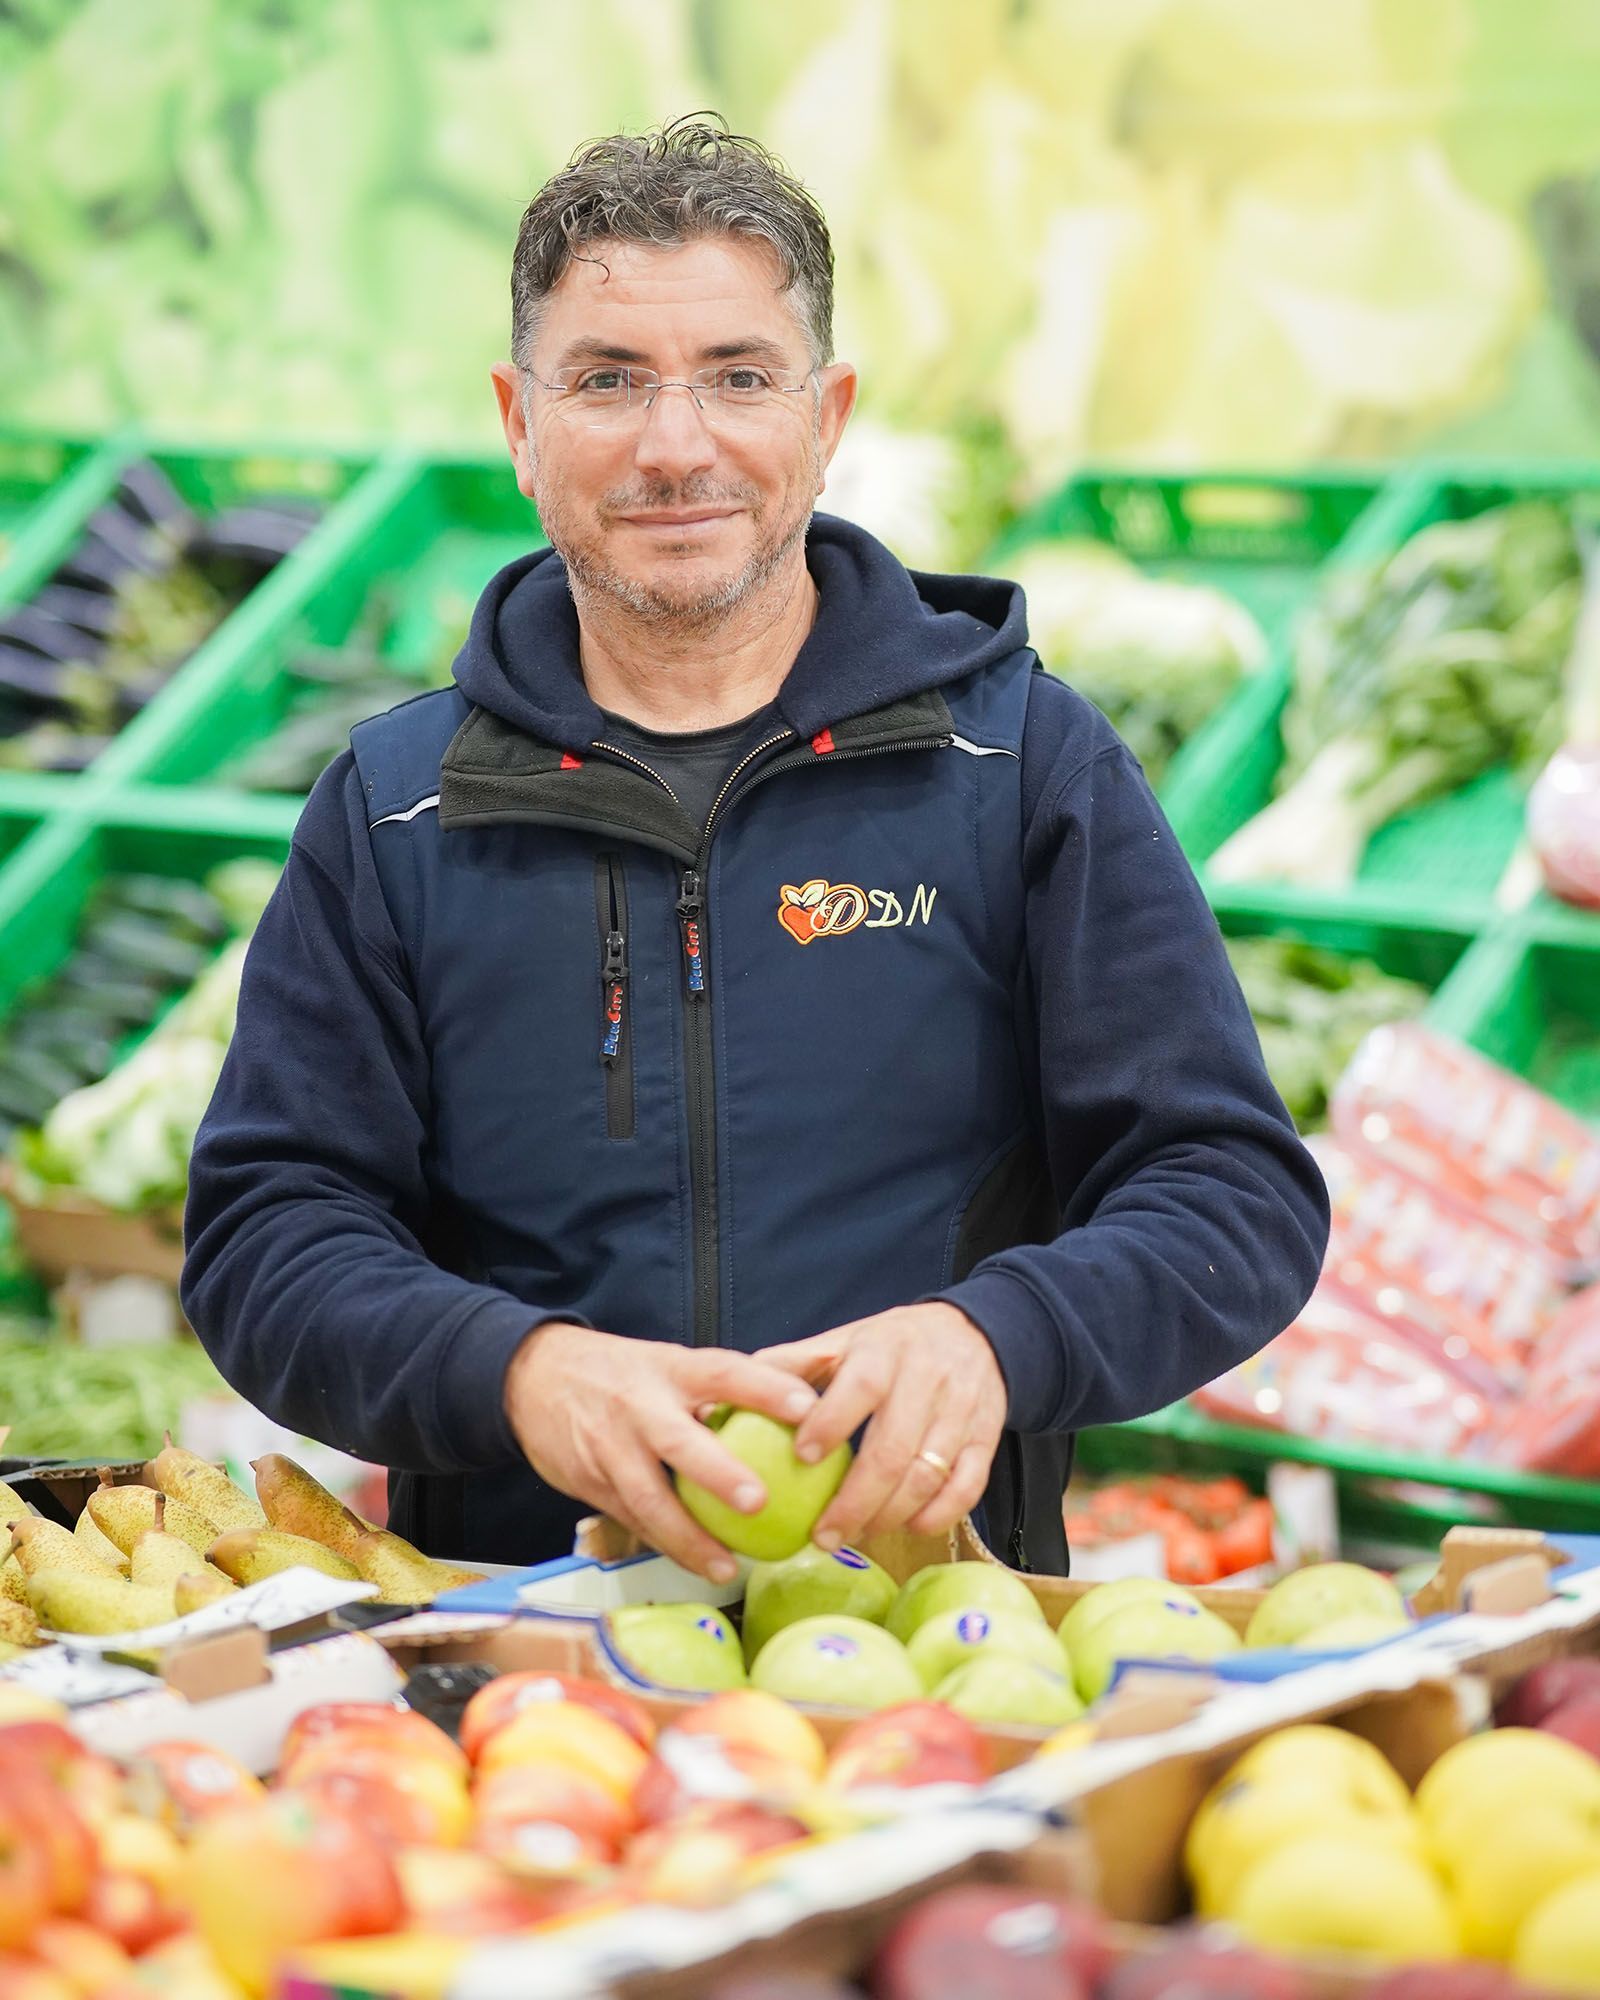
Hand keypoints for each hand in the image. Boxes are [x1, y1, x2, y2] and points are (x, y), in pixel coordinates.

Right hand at [502, 1323, 817, 1581]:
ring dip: (688, 1537)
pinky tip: (697, 1566)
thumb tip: (808, 1393)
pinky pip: (632, 1521)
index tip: (806, 1409)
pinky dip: (665, 1546)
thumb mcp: (669, 1363)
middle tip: (758, 1501)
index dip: (765, 1388)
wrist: (533, 1378)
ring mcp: (611, 1448)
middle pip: (679, 1442)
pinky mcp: (591, 1485)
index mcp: (670, 1370)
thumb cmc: (622, 1374)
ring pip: (649, 1498)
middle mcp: (640, 1407)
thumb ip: (724, 1385)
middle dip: (717, 1473)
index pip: (724, 1372)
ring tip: (726, 1566)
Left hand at [762, 1304, 1006, 1546]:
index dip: (832, 1423)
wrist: (975, 1334)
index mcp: (885, 1352)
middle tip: (823, 1536)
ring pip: (928, 1475)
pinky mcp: (986, 1438)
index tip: (801, 1457)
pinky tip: (907, 1528)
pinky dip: (936, 1516)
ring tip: (855, 1536)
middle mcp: (927, 1380)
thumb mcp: (843, 1341)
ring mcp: (961, 1412)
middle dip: (856, 1501)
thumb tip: (727, 1398)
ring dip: (889, 1516)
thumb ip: (792, 1366)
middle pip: (893, 1449)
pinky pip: (967, 1487)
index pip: (861, 1387)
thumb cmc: (892, 1347)